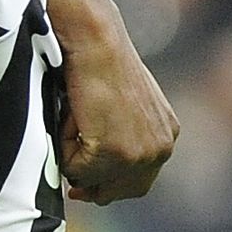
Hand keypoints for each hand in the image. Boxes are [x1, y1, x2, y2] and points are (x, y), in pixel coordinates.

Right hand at [45, 0, 178, 203]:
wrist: (97, 42)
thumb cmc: (100, 60)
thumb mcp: (121, 103)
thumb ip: (119, 133)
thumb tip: (91, 169)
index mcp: (167, 134)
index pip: (140, 179)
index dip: (110, 184)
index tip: (83, 186)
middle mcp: (162, 148)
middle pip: (124, 189)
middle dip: (94, 185)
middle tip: (72, 187)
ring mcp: (140, 153)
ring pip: (94, 179)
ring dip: (76, 156)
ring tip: (76, 118)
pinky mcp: (116, 152)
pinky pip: (75, 168)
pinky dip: (64, 145)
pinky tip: (73, 114)